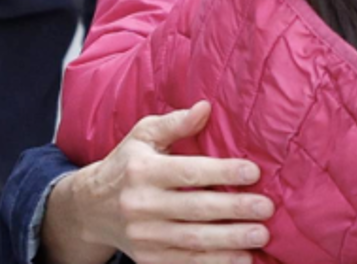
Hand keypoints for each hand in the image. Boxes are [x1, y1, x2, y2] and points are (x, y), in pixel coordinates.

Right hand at [42, 102, 274, 263]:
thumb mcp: (142, 136)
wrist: (89, 208)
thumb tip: (206, 108)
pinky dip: (215, 262)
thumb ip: (175, 123)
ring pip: (193, 240)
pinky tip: (242, 257)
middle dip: (235, 210)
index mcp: (142, 170)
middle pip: (195, 209)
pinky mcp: (147, 257)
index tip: (253, 173)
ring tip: (261, 235)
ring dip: (230, 240)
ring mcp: (144, 235)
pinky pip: (185, 262)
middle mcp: (141, 204)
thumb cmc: (126, 164)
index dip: (223, 173)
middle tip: (267, 208)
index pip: (189, 172)